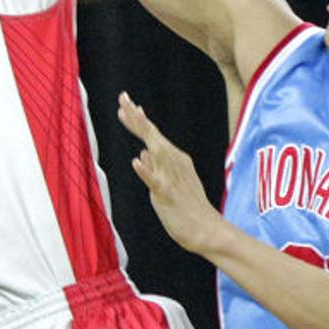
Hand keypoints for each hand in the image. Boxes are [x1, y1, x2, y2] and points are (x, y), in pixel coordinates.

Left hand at [116, 92, 224, 254]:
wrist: (207, 230)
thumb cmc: (187, 209)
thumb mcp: (167, 184)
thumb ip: (155, 168)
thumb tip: (141, 153)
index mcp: (174, 160)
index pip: (153, 136)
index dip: (138, 119)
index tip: (126, 103)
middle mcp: (173, 163)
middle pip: (152, 136)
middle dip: (137, 117)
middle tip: (122, 97)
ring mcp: (171, 177)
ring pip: (155, 151)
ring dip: (143, 132)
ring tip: (130, 116)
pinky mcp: (168, 194)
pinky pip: (156, 181)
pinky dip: (146, 170)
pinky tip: (137, 160)